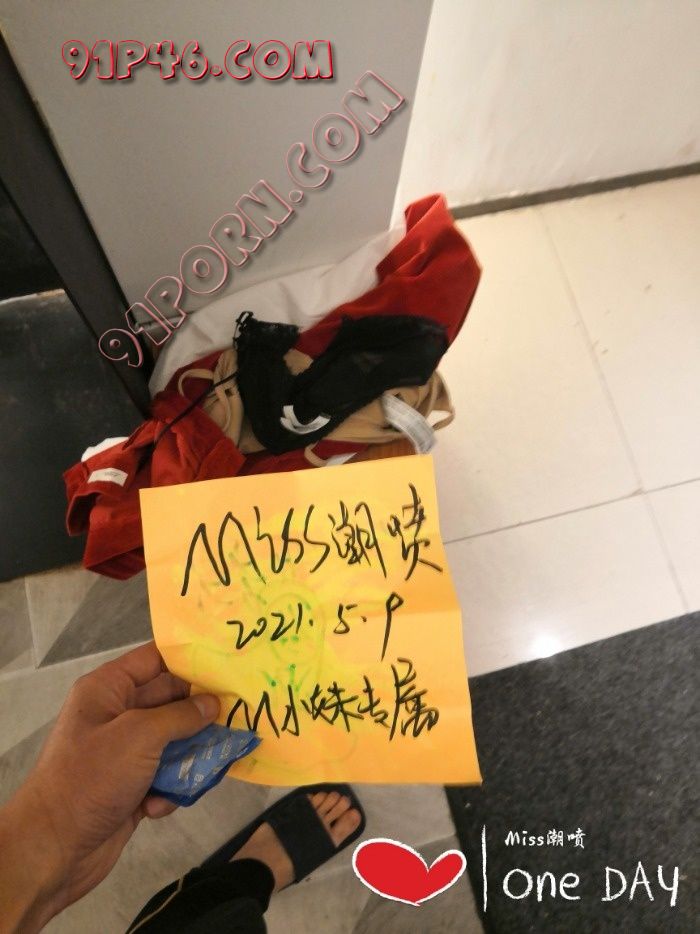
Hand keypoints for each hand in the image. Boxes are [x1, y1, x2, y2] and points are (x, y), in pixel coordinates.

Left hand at [0, 642, 218, 931]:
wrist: (54, 848)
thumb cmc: (92, 778)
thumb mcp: (140, 735)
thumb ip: (182, 715)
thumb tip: (213, 704)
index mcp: (108, 689)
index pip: (154, 660)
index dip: (188, 660)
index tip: (227, 664)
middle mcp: (117, 715)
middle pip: (171, 701)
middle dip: (200, 712)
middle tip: (237, 715)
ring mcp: (124, 753)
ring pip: (174, 741)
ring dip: (191, 756)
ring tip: (213, 764)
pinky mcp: (132, 786)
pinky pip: (166, 776)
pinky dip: (172, 789)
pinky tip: (162, 804)